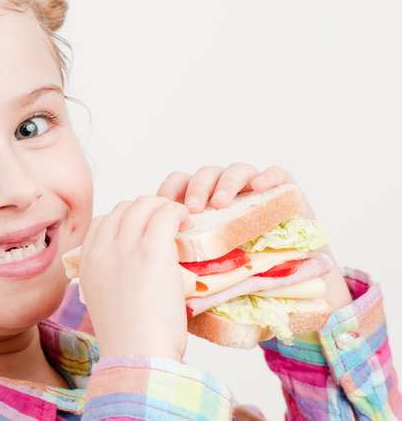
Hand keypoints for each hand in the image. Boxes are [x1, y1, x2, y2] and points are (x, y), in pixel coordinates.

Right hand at [79, 196, 191, 360]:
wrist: (136, 354)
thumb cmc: (129, 339)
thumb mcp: (104, 302)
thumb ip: (110, 278)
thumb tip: (131, 271)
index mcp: (87, 262)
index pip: (103, 221)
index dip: (127, 221)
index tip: (145, 231)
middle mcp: (102, 248)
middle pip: (124, 208)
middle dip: (147, 210)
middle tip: (167, 224)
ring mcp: (125, 245)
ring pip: (144, 204)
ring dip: (164, 207)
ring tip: (179, 221)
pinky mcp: (152, 248)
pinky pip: (165, 213)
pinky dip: (177, 212)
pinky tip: (186, 222)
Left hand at [155, 163, 352, 309]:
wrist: (297, 290)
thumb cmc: (248, 282)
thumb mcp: (213, 280)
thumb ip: (193, 278)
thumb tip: (173, 290)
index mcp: (203, 209)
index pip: (180, 185)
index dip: (170, 190)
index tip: (163, 204)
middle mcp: (227, 196)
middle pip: (205, 176)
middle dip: (197, 188)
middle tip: (193, 209)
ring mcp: (255, 192)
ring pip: (236, 172)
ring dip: (226, 183)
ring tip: (221, 202)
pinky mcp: (285, 192)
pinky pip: (277, 174)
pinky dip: (267, 176)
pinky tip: (259, 186)